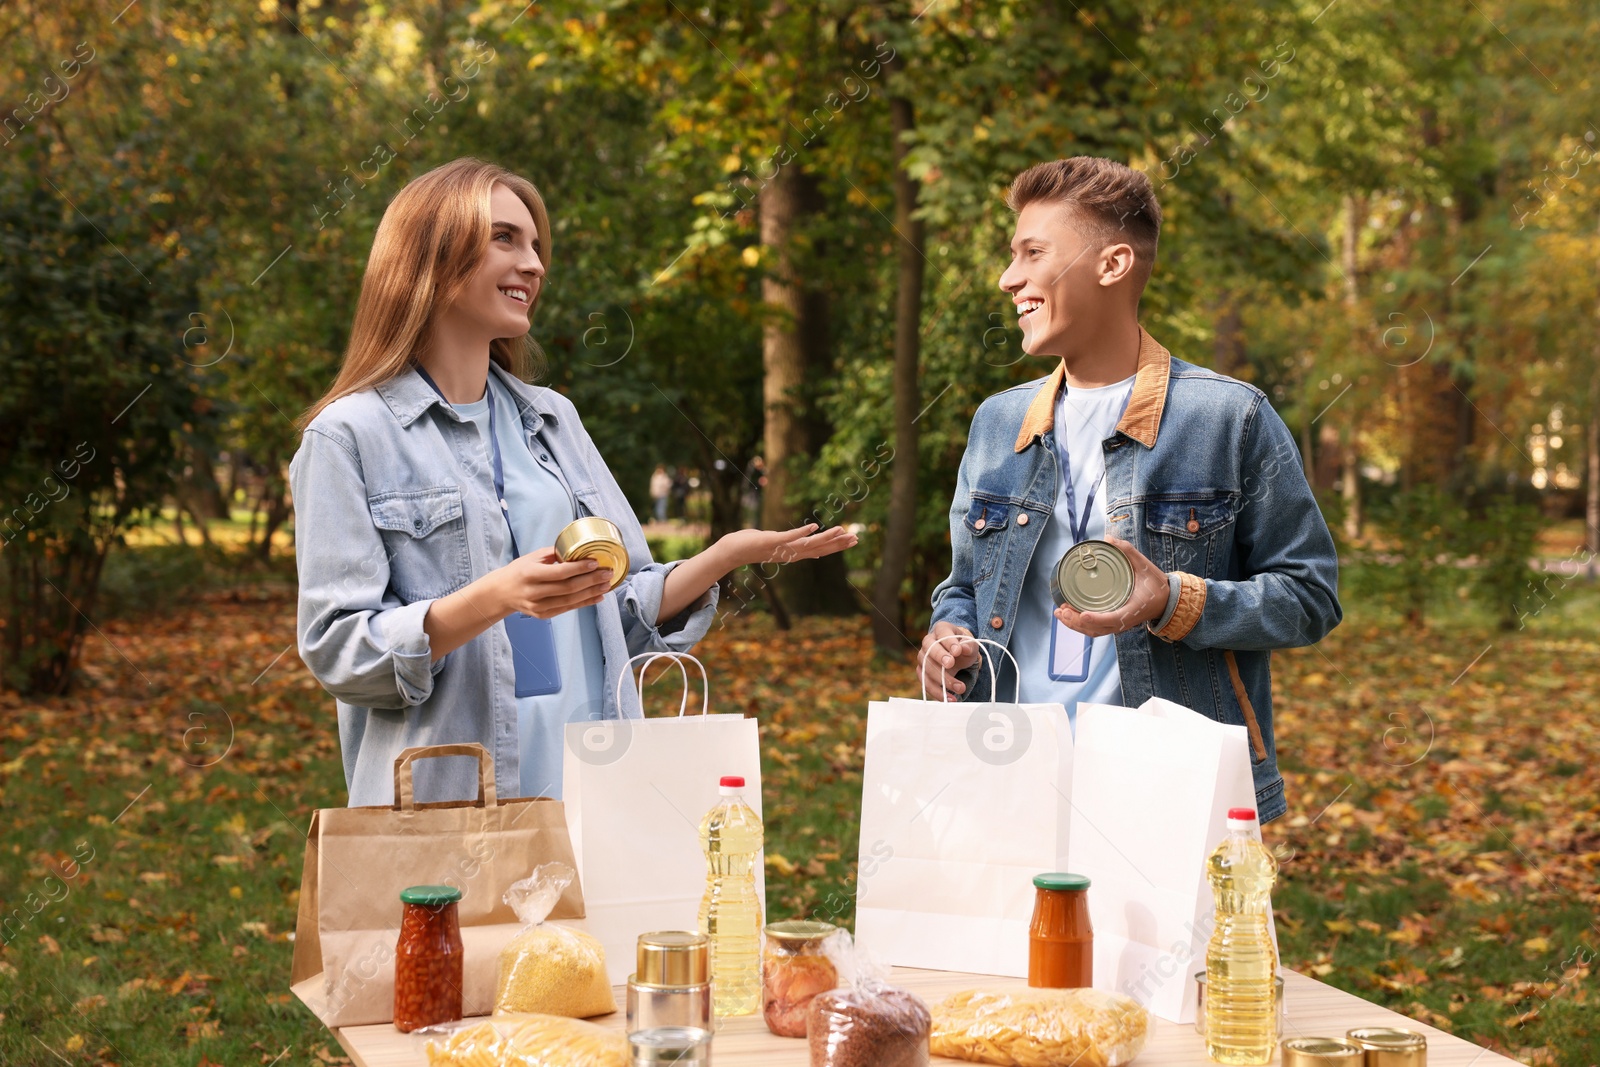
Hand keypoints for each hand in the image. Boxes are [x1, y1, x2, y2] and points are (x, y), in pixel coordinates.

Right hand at [496, 547, 614, 618]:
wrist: (502, 592)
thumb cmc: (520, 570)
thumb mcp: (533, 557)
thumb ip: (555, 554)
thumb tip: (580, 550)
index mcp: (529, 574)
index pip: (559, 572)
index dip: (579, 568)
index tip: (596, 562)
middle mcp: (533, 592)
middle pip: (568, 588)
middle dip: (591, 580)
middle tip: (608, 573)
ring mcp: (538, 606)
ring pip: (570, 601)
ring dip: (591, 593)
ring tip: (606, 585)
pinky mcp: (542, 615)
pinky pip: (567, 609)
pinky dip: (584, 603)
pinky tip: (597, 597)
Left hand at [718, 523, 857, 567]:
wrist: (734, 551)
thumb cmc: (756, 547)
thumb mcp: (781, 547)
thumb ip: (797, 546)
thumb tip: (814, 550)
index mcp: (795, 554)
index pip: (822, 550)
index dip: (839, 546)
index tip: (854, 540)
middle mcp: (792, 553)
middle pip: (821, 548)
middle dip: (839, 543)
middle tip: (856, 538)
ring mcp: (783, 548)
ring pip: (809, 544)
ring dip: (826, 537)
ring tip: (841, 530)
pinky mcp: (773, 540)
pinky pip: (790, 536)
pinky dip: (802, 532)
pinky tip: (814, 525)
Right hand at [919, 622, 979, 701]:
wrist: (956, 654)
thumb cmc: (963, 646)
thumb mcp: (970, 644)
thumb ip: (969, 645)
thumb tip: (964, 648)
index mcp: (941, 629)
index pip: (942, 633)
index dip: (948, 642)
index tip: (957, 651)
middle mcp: (928, 642)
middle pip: (929, 650)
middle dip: (940, 658)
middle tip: (951, 665)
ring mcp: (922, 657)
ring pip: (926, 668)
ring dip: (942, 679)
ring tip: (960, 688)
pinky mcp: (922, 672)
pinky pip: (925, 683)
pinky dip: (937, 692)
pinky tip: (950, 698)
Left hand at [1053, 536, 1170, 636]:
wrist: (1166, 601)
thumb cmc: (1156, 585)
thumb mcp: (1146, 566)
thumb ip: (1128, 552)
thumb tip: (1108, 538)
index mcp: (1133, 610)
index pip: (1114, 619)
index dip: (1097, 618)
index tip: (1083, 613)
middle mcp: (1124, 622)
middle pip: (1097, 629)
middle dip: (1077, 621)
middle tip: (1062, 609)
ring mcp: (1118, 625)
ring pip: (1093, 631)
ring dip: (1075, 625)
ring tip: (1059, 613)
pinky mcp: (1113, 624)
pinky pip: (1094, 629)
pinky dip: (1080, 625)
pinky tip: (1068, 616)